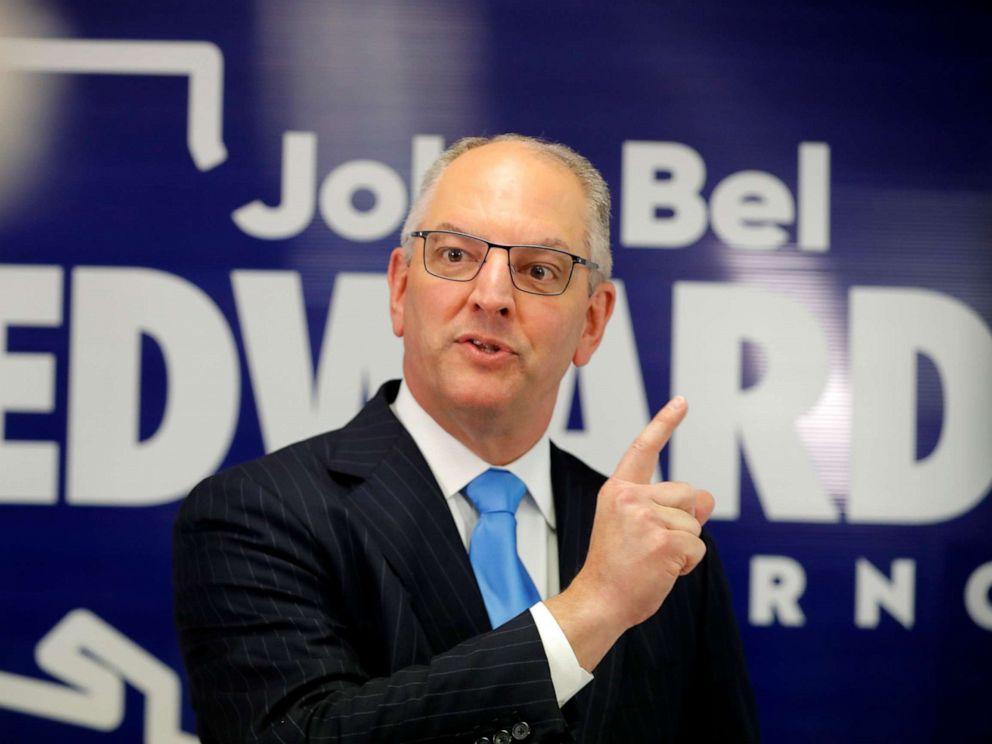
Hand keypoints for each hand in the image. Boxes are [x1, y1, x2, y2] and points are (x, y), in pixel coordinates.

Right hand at [545, 396, 714, 669]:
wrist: (598, 600)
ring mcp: (647, 518)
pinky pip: (697, 548)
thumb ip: (666, 507)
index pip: (643, 449)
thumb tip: (705, 498)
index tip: (682, 402)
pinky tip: (660, 571)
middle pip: (688, 494)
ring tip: (652, 561)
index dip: (664, 424)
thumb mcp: (635, 527)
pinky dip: (686, 565)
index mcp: (618, 490)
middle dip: (684, 521)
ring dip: (684, 547)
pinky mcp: (665, 542)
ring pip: (695, 524)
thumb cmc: (616, 567)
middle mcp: (631, 497)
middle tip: (650, 546)